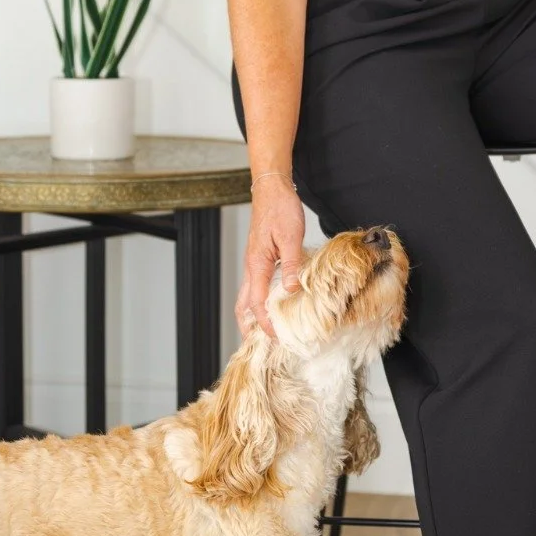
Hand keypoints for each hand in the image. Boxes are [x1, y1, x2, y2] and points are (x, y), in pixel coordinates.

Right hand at [235, 174, 305, 339]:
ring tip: (265, 332)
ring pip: (247, 297)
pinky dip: (259, 301)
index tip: (277, 338)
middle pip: (244, 305)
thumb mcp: (291, 236)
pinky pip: (255, 286)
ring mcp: (253, 263)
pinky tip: (272, 305)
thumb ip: (291, 264)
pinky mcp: (259, 258)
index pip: (257, 303)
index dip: (266, 324)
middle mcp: (251, 267)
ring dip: (253, 316)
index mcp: (257, 265)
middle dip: (250, 328)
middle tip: (261, 346)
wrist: (270, 188)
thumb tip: (292, 291)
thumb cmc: (280, 208)